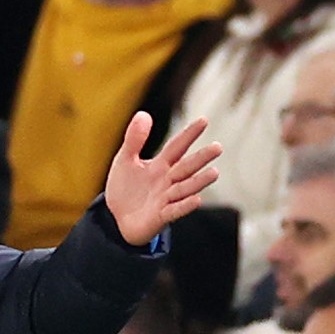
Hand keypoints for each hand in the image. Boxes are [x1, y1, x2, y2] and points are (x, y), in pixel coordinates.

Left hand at [104, 113, 221, 246]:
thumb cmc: (125, 189)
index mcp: (161, 165)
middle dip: (201, 158)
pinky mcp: (161, 217)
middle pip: (186, 167)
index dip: (189, 134)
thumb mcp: (125, 160)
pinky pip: (175, 210)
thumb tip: (144, 113)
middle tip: (218, 147)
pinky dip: (185, 206)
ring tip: (214, 173)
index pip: (177, 146)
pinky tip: (197, 199)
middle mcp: (167, 181)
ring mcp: (166, 199)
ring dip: (199, 181)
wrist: (117, 220)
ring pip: (185, 188)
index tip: (204, 120)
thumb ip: (134, 139)